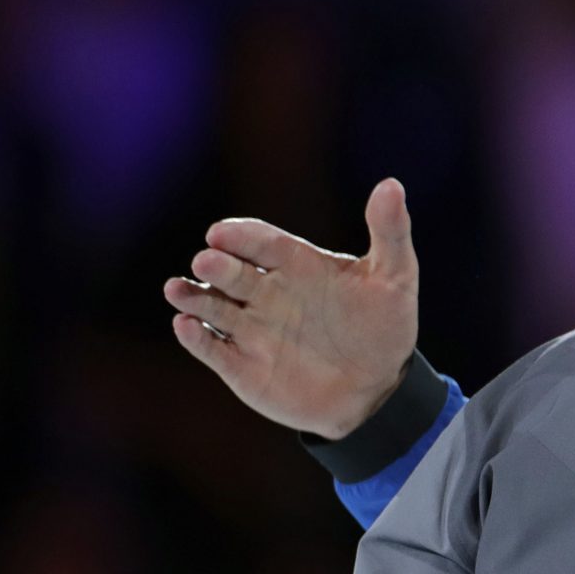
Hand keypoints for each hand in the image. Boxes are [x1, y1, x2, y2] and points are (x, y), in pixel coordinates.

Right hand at [165, 178, 422, 438]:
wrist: (378, 389)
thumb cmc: (385, 327)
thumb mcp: (396, 278)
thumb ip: (390, 232)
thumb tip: (391, 185)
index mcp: (297, 265)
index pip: (263, 242)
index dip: (243, 237)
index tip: (223, 232)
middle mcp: (267, 292)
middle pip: (233, 272)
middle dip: (217, 265)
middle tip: (207, 260)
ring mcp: (251, 328)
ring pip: (212, 307)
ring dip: (193, 298)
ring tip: (177, 290)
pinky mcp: (241, 365)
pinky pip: (213, 349)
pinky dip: (197, 338)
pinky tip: (186, 326)